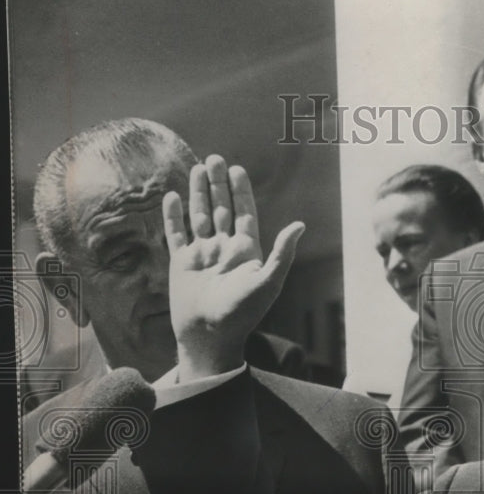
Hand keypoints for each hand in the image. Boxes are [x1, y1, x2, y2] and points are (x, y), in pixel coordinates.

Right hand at [163, 154, 303, 379]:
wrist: (210, 335)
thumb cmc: (242, 312)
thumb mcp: (267, 281)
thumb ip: (283, 252)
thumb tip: (300, 225)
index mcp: (246, 251)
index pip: (244, 213)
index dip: (241, 191)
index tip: (237, 169)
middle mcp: (224, 249)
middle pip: (221, 209)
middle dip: (218, 185)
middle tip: (215, 158)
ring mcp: (202, 255)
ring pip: (199, 216)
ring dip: (198, 193)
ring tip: (197, 168)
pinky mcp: (181, 263)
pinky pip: (176, 234)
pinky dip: (173, 216)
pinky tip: (172, 196)